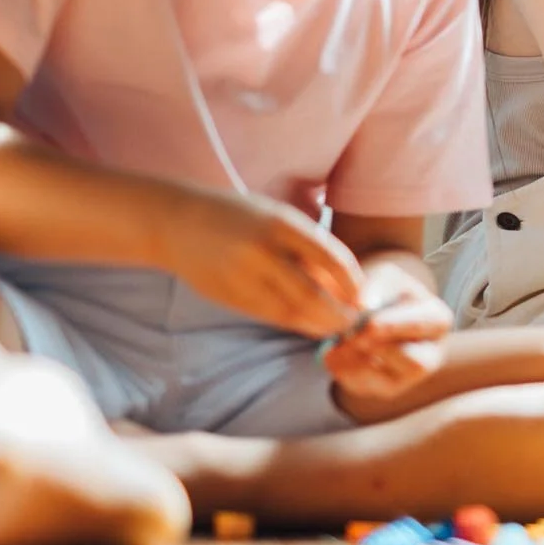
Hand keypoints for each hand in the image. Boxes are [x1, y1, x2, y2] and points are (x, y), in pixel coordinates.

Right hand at [157, 190, 363, 337]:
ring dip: (317, 324)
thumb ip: (307, 247)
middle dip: (338, 314)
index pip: (330, 258)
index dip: (352, 283)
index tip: (364, 296)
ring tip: (335, 328)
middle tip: (356, 323)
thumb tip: (344, 284)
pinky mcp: (227, 296)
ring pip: (289, 312)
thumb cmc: (240, 216)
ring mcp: (241, 276)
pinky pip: (267, 316)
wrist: (178, 222)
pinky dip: (292, 323)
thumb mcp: (277, 217)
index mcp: (281, 224)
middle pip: (311, 294)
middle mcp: (261, 251)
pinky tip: (307, 324)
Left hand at [320, 263, 450, 401]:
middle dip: (379, 350)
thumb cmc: (385, 292)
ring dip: (359, 362)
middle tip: (351, 336)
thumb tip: (361, 306)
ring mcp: (409, 377)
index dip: (395, 326)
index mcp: (438, 320)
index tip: (369, 323)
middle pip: (414, 362)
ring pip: (388, 382)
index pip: (424, 326)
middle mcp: (431, 354)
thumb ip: (377, 285)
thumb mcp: (385, 277)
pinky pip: (364, 388)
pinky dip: (344, 371)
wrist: (372, 313)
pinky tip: (335, 353)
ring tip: (340, 342)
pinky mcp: (385, 389)